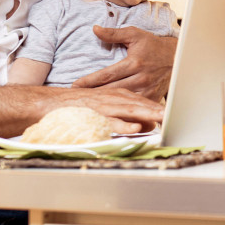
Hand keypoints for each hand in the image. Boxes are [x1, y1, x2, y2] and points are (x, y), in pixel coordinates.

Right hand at [37, 87, 163, 133]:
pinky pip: (111, 121)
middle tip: (175, 116)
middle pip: (140, 104)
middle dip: (158, 110)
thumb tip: (143, 126)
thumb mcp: (104, 106)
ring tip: (163, 119)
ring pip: (129, 110)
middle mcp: (113, 98)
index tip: (175, 113)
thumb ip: (123, 114)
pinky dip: (123, 125)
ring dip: (146, 115)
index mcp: (116, 95)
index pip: (141, 100)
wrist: (49, 103)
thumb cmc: (77, 107)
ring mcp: (104, 107)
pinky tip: (135, 129)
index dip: (157, 106)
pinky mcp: (93, 115)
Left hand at [72, 26, 176, 100]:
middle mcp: (140, 78)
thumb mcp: (134, 35)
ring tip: (88, 107)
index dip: (89, 81)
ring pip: (122, 101)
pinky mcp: (153, 98)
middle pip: (111, 90)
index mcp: (134, 63)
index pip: (106, 74)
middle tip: (76, 99)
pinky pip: (135, 108)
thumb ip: (113, 33)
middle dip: (92, 95)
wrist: (178, 57)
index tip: (75, 85)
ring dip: (105, 104)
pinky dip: (122, 110)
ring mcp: (147, 90)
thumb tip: (94, 29)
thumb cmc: (153, 45)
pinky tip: (109, 113)